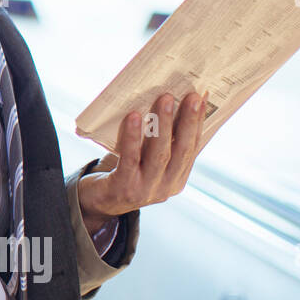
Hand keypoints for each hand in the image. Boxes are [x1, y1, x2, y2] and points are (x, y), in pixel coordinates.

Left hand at [77, 90, 208, 233]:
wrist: (96, 203)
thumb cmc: (124, 173)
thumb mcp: (147, 162)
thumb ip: (160, 144)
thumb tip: (169, 103)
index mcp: (176, 180)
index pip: (192, 149)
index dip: (197, 124)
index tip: (202, 99)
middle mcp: (165, 187)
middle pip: (180, 150)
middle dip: (187, 121)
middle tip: (191, 96)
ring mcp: (145, 190)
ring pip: (159, 153)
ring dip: (164, 124)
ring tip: (165, 99)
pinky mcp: (123, 187)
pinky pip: (129, 159)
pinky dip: (133, 137)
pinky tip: (134, 117)